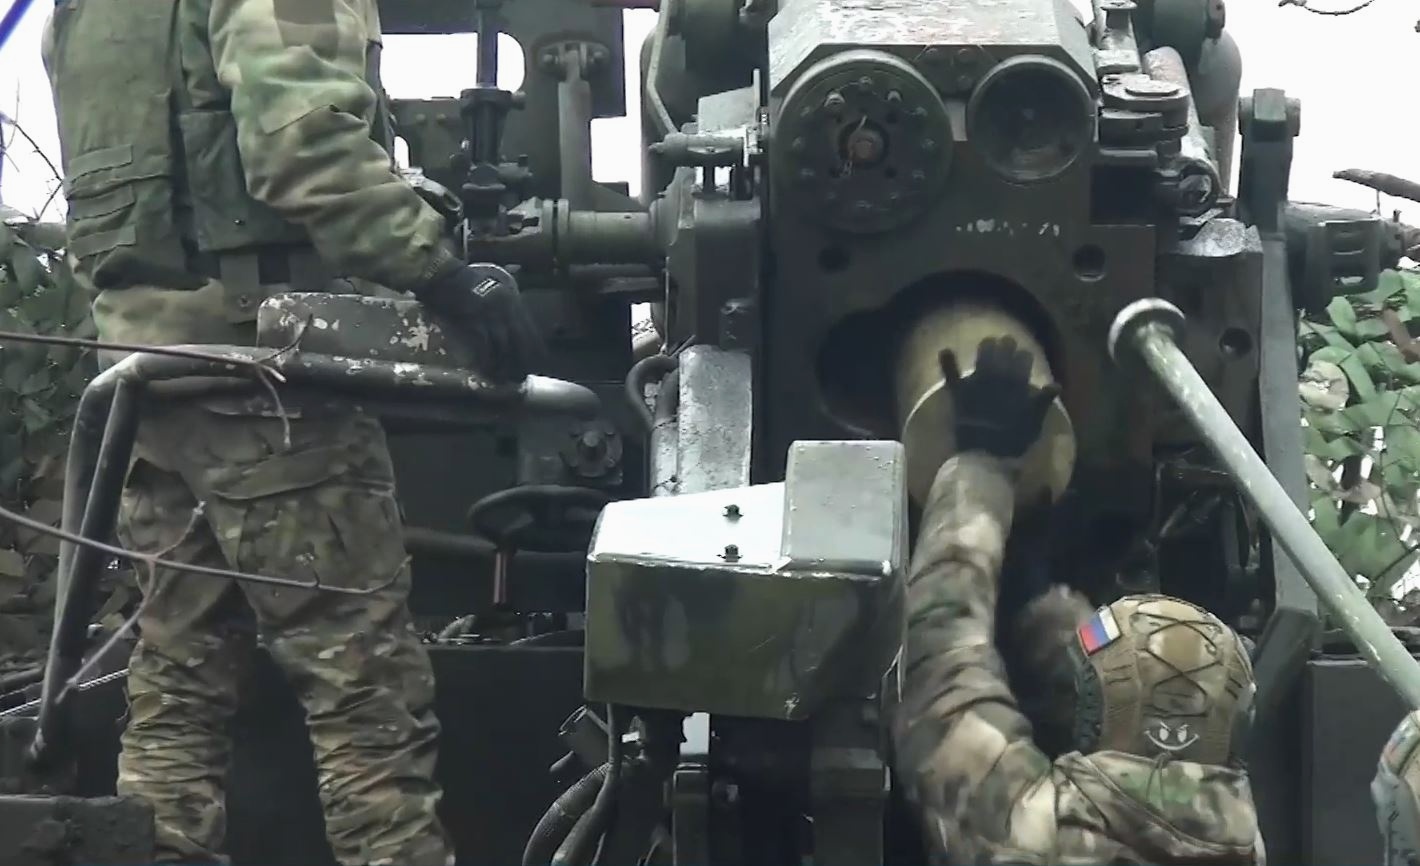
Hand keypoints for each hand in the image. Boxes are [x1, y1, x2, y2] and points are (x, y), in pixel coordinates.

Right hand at [415, 263, 546, 382]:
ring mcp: (491, 314)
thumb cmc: (463, 281)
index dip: (534, 350)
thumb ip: (504, 303)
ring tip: (504, 378)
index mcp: (512, 300)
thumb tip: (512, 325)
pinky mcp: (475, 322)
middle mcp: (506, 307)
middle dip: (522, 361)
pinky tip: (487, 370)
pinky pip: (485, 346)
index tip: (534, 364)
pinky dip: (487, 360)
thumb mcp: (493, 288)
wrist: (441, 276)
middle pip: (521, 341)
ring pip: (504, 347)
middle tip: (520, 377)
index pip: (530, 330)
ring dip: (504, 365)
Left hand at [939, 336, 1058, 458]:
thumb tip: (1055, 384)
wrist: (986, 454)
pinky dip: (948, 363)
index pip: (1024, 358)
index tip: (1023, 357)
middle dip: (1006, 346)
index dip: (1023, 356)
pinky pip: (952, 375)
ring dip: (986, 347)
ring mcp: (977, 382)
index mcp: (1017, 383)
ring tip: (988, 343)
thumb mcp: (1034, 423)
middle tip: (1006, 344)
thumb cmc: (1013, 440)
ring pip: (982, 354)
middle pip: (1004, 350)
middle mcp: (998, 377)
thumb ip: (1042, 402)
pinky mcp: (960, 392)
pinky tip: (945, 351)